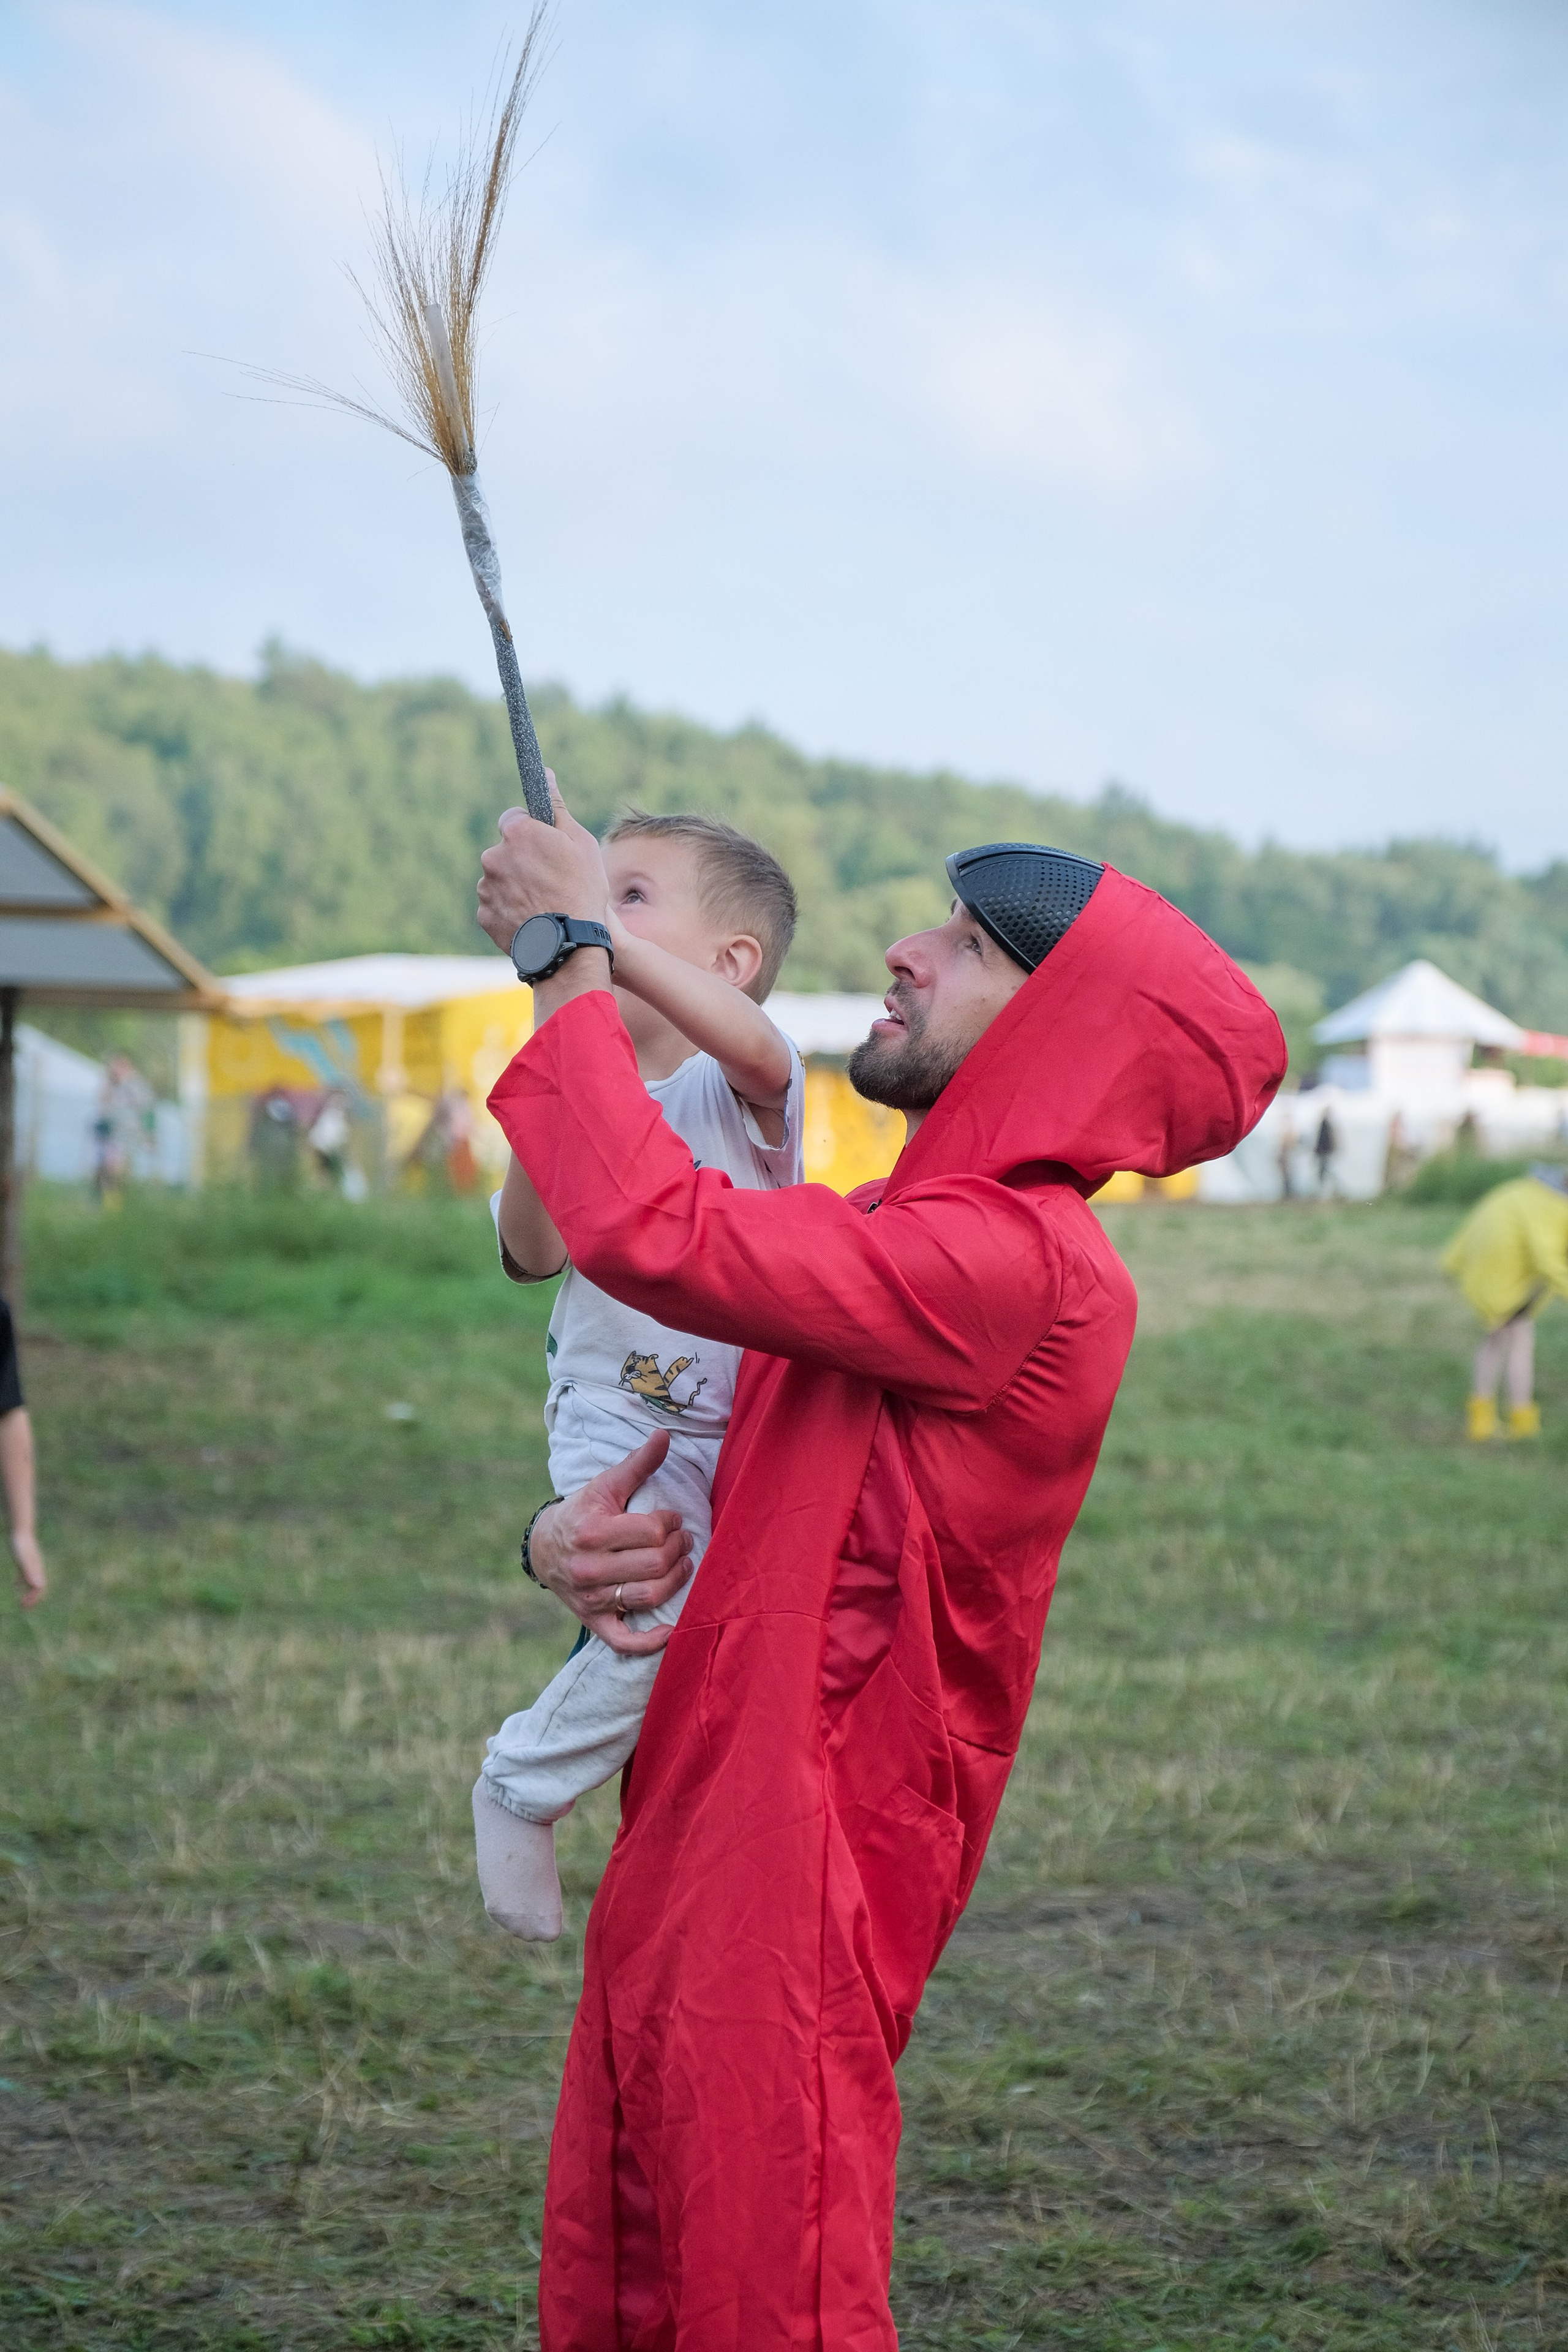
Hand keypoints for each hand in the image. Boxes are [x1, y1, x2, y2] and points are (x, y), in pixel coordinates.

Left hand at [11, 1527, 44, 1608]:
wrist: (20, 1531)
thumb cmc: (21, 1546)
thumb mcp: (23, 1561)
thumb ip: (30, 1573)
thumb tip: (39, 1587)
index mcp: (36, 1571)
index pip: (38, 1588)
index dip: (33, 1599)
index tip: (24, 1606)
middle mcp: (35, 1569)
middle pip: (37, 1587)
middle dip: (32, 1599)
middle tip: (23, 1607)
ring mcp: (30, 1565)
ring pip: (32, 1582)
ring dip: (28, 1592)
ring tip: (22, 1600)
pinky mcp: (24, 1561)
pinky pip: (24, 1575)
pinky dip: (21, 1582)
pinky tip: (15, 1585)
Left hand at [477, 772, 611, 953]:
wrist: (569, 945)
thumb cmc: (581, 890)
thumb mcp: (580, 843)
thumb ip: (557, 807)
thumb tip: (545, 773)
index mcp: (517, 833)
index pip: (513, 820)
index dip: (531, 833)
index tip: (545, 848)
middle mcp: (493, 856)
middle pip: (505, 851)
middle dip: (522, 861)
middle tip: (550, 881)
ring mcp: (486, 888)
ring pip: (499, 880)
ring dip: (516, 887)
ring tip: (544, 905)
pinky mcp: (484, 915)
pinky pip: (496, 906)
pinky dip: (510, 911)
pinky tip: (533, 920)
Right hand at [528, 1431, 695, 1656]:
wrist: (545, 1549)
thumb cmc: (583, 1512)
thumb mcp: (605, 1485)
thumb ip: (638, 1464)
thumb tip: (665, 1435)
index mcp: (591, 1532)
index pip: (650, 1532)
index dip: (670, 1524)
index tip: (672, 1519)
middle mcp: (589, 1568)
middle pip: (653, 1565)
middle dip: (678, 1550)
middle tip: (684, 1540)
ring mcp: (591, 1599)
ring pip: (647, 1597)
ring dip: (676, 1582)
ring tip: (682, 1565)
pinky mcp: (594, 1622)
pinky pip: (624, 1642)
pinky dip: (650, 1641)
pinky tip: (672, 1628)